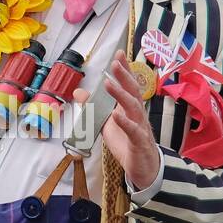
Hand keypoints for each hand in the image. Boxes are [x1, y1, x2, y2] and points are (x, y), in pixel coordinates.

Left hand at [71, 50, 160, 190]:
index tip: (119, 54)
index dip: (125, 70)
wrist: (143, 168)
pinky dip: (125, 123)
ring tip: (109, 83)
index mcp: (130, 108)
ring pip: (133, 108)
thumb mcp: (106, 124)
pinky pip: (133, 131)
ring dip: (121, 95)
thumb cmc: (127, 143)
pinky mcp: (139, 143)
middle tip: (115, 62)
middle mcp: (137, 114)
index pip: (129, 85)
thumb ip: (94, 108)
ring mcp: (140, 128)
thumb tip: (79, 92)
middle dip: (124, 76)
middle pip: (133, 92)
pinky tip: (116, 115)